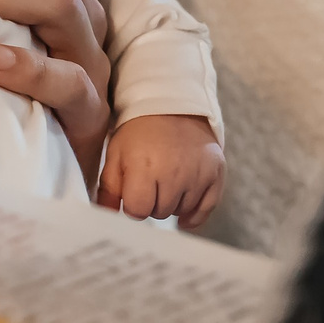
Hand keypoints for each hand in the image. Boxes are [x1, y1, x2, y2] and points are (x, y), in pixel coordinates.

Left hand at [99, 115, 224, 228]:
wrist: (173, 106)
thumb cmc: (140, 133)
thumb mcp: (116, 154)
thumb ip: (109, 188)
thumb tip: (107, 216)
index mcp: (144, 167)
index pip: (138, 211)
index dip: (133, 205)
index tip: (134, 193)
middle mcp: (174, 172)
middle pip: (160, 213)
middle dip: (152, 203)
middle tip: (151, 183)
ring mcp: (197, 173)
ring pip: (182, 210)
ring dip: (173, 203)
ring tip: (167, 182)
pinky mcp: (216, 172)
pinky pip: (207, 208)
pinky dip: (195, 213)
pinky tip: (184, 210)